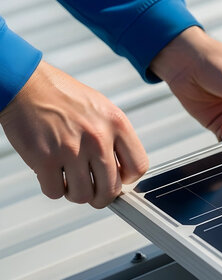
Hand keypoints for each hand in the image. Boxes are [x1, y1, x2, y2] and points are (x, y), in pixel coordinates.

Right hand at [0, 61, 147, 207]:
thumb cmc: (63, 96)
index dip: (127, 179)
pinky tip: (53, 175)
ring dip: (75, 193)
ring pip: (83, 195)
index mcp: (116, 123)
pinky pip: (55, 192)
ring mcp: (71, 149)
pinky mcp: (44, 158)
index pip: (138, 166)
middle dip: (101, 196)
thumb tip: (122, 171)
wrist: (25, 83)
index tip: (117, 179)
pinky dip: (53, 189)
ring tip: (70, 179)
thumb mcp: (102, 109)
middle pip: (110, 189)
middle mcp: (98, 137)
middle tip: (92, 189)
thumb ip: (115, 137)